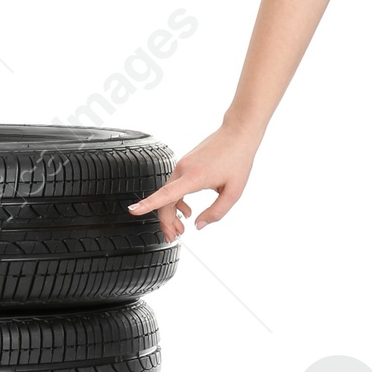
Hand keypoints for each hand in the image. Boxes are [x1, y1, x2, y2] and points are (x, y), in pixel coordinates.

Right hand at [127, 123, 258, 243]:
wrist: (238, 134)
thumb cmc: (237, 159)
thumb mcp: (233, 192)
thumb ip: (216, 212)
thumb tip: (199, 225)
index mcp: (194, 176)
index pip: (165, 194)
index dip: (147, 204)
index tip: (133, 210)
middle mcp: (183, 169)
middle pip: (165, 200)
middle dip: (166, 222)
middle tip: (173, 237)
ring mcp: (182, 165)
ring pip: (168, 193)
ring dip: (172, 212)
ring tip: (181, 227)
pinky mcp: (185, 163)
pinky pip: (173, 185)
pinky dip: (176, 200)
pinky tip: (186, 210)